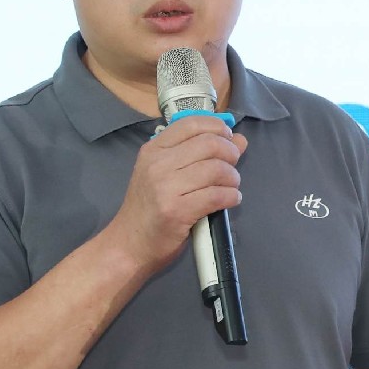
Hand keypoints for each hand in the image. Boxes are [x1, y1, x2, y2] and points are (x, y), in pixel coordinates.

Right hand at [105, 115, 247, 271]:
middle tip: (233, 166)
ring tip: (231, 186)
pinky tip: (231, 200)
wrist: (129, 245)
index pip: (192, 123)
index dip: (218, 127)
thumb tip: (239, 140)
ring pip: (216, 169)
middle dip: (231, 153)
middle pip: (210, 144)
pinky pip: (217, 196)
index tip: (228, 139)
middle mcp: (158, 164)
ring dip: (233, 178)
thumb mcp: (166, 174)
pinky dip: (231, 196)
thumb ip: (200, 154)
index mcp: (154, 149)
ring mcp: (166, 188)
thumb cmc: (149, 209)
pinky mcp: (177, 211)